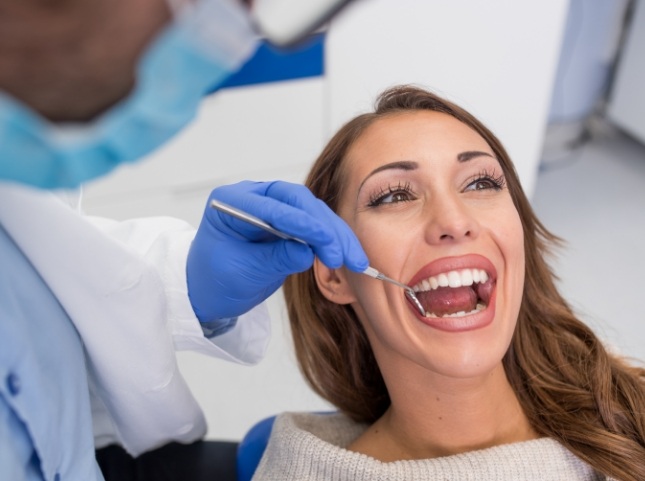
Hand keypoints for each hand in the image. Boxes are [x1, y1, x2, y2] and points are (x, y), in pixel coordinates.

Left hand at [186, 180, 367, 321]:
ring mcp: (274, 207)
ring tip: (354, 260)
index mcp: (231, 201)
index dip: (301, 222)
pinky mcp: (289, 223)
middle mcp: (255, 197)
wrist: (210, 291)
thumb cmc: (214, 280)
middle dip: (324, 228)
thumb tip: (306, 253)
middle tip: (341, 254)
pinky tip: (348, 256)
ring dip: (336, 235)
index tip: (324, 239)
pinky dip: (333, 241)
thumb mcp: (241, 273)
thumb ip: (273, 260)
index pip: (272, 206)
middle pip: (299, 202)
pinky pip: (316, 226)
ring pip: (313, 213)